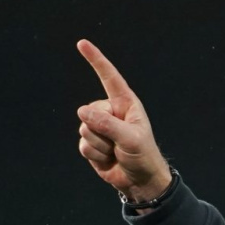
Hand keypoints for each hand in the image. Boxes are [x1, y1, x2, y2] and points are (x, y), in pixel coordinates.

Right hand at [75, 39, 172, 201]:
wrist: (140, 181)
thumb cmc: (143, 156)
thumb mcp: (130, 139)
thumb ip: (107, 124)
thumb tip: (81, 112)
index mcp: (125, 103)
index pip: (109, 77)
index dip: (96, 60)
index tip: (82, 43)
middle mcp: (110, 111)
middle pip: (90, 112)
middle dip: (102, 131)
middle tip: (120, 144)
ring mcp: (99, 127)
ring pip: (84, 129)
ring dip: (100, 145)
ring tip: (116, 151)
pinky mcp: (92, 142)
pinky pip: (82, 145)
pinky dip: (95, 155)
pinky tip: (108, 159)